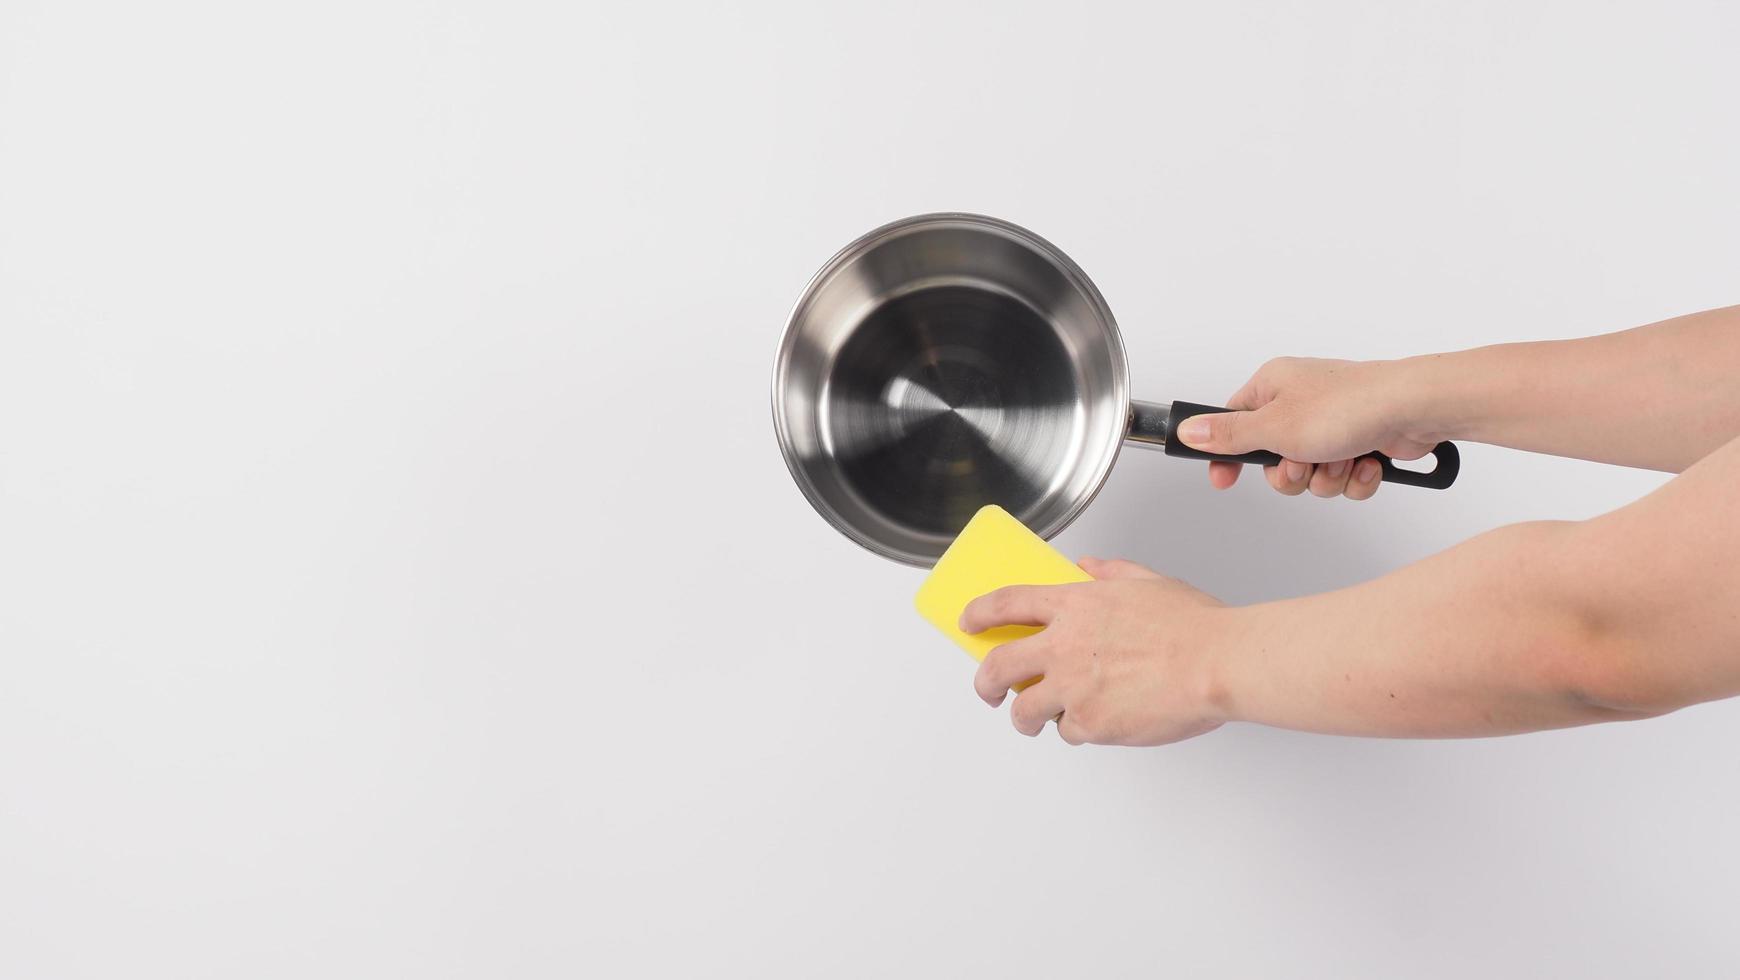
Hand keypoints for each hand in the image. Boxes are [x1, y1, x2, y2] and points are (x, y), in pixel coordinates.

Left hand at [960, 557, 1229, 745]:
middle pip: (997, 665)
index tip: (968, 622)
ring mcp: (1073, 687)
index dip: (979, 613)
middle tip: (987, 690)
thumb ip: (1111, 574)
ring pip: (1024, 710)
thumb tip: (1089, 567)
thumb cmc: (1194, 627)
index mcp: (1075, 605)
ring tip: (1033, 720)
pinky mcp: (1090, 723)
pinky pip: (1068, 732)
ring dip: (1025, 718)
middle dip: (983, 682)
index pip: (1006, 603)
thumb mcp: (1149, 582)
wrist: (1218, 665)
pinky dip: (1077, 729)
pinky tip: (1094, 722)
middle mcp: (1064, 646)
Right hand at [1174, 357, 1443, 498]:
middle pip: (1273, 458)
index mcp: (1274, 386)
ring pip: (1310, 473)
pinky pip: (1343, 476)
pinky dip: (1354, 478)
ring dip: (1326, 477)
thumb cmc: (1349, 406)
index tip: (1223, 479)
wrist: (1415, 410)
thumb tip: (1189, 431)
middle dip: (1291, 473)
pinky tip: (1366, 463)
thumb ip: (1228, 434)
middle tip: (1302, 463)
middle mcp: (1302, 402)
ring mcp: (1333, 422)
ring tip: (1342, 458)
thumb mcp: (1274, 426)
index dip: (1228, 455)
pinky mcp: (1361, 440)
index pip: (1234, 423)